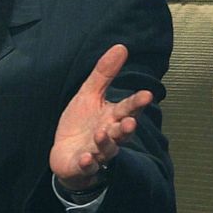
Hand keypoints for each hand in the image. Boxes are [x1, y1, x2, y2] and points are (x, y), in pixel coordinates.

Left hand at [50, 44, 151, 190]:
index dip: (136, 102)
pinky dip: (87, 162)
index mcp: (112, 117)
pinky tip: (86, 158)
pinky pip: (87, 165)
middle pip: (122, 131)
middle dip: (127, 127)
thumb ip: (104, 74)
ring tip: (102, 133)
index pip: (128, 108)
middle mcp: (109, 135)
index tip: (147, 94)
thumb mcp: (89, 95)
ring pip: (107, 149)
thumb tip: (121, 46)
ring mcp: (97, 152)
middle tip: (130, 121)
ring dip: (106, 142)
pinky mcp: (83, 165)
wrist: (66, 154)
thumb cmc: (81, 123)